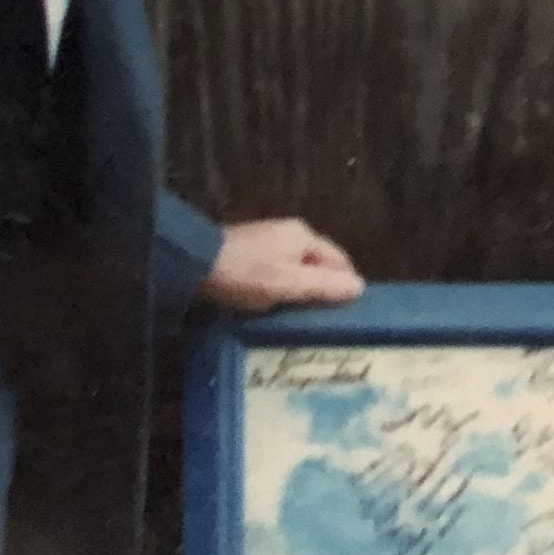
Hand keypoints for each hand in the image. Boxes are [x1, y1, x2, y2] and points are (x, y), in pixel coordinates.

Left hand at [199, 218, 364, 314]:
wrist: (193, 263)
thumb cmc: (245, 274)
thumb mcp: (288, 284)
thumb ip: (323, 286)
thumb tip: (360, 287)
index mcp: (304, 236)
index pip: (339, 260)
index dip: (346, 285)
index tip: (348, 313)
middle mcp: (289, 234)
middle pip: (318, 264)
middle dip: (324, 289)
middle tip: (326, 320)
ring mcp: (268, 241)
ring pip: (297, 269)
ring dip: (301, 291)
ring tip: (302, 318)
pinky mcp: (250, 253)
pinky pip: (278, 272)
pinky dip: (281, 288)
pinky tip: (275, 306)